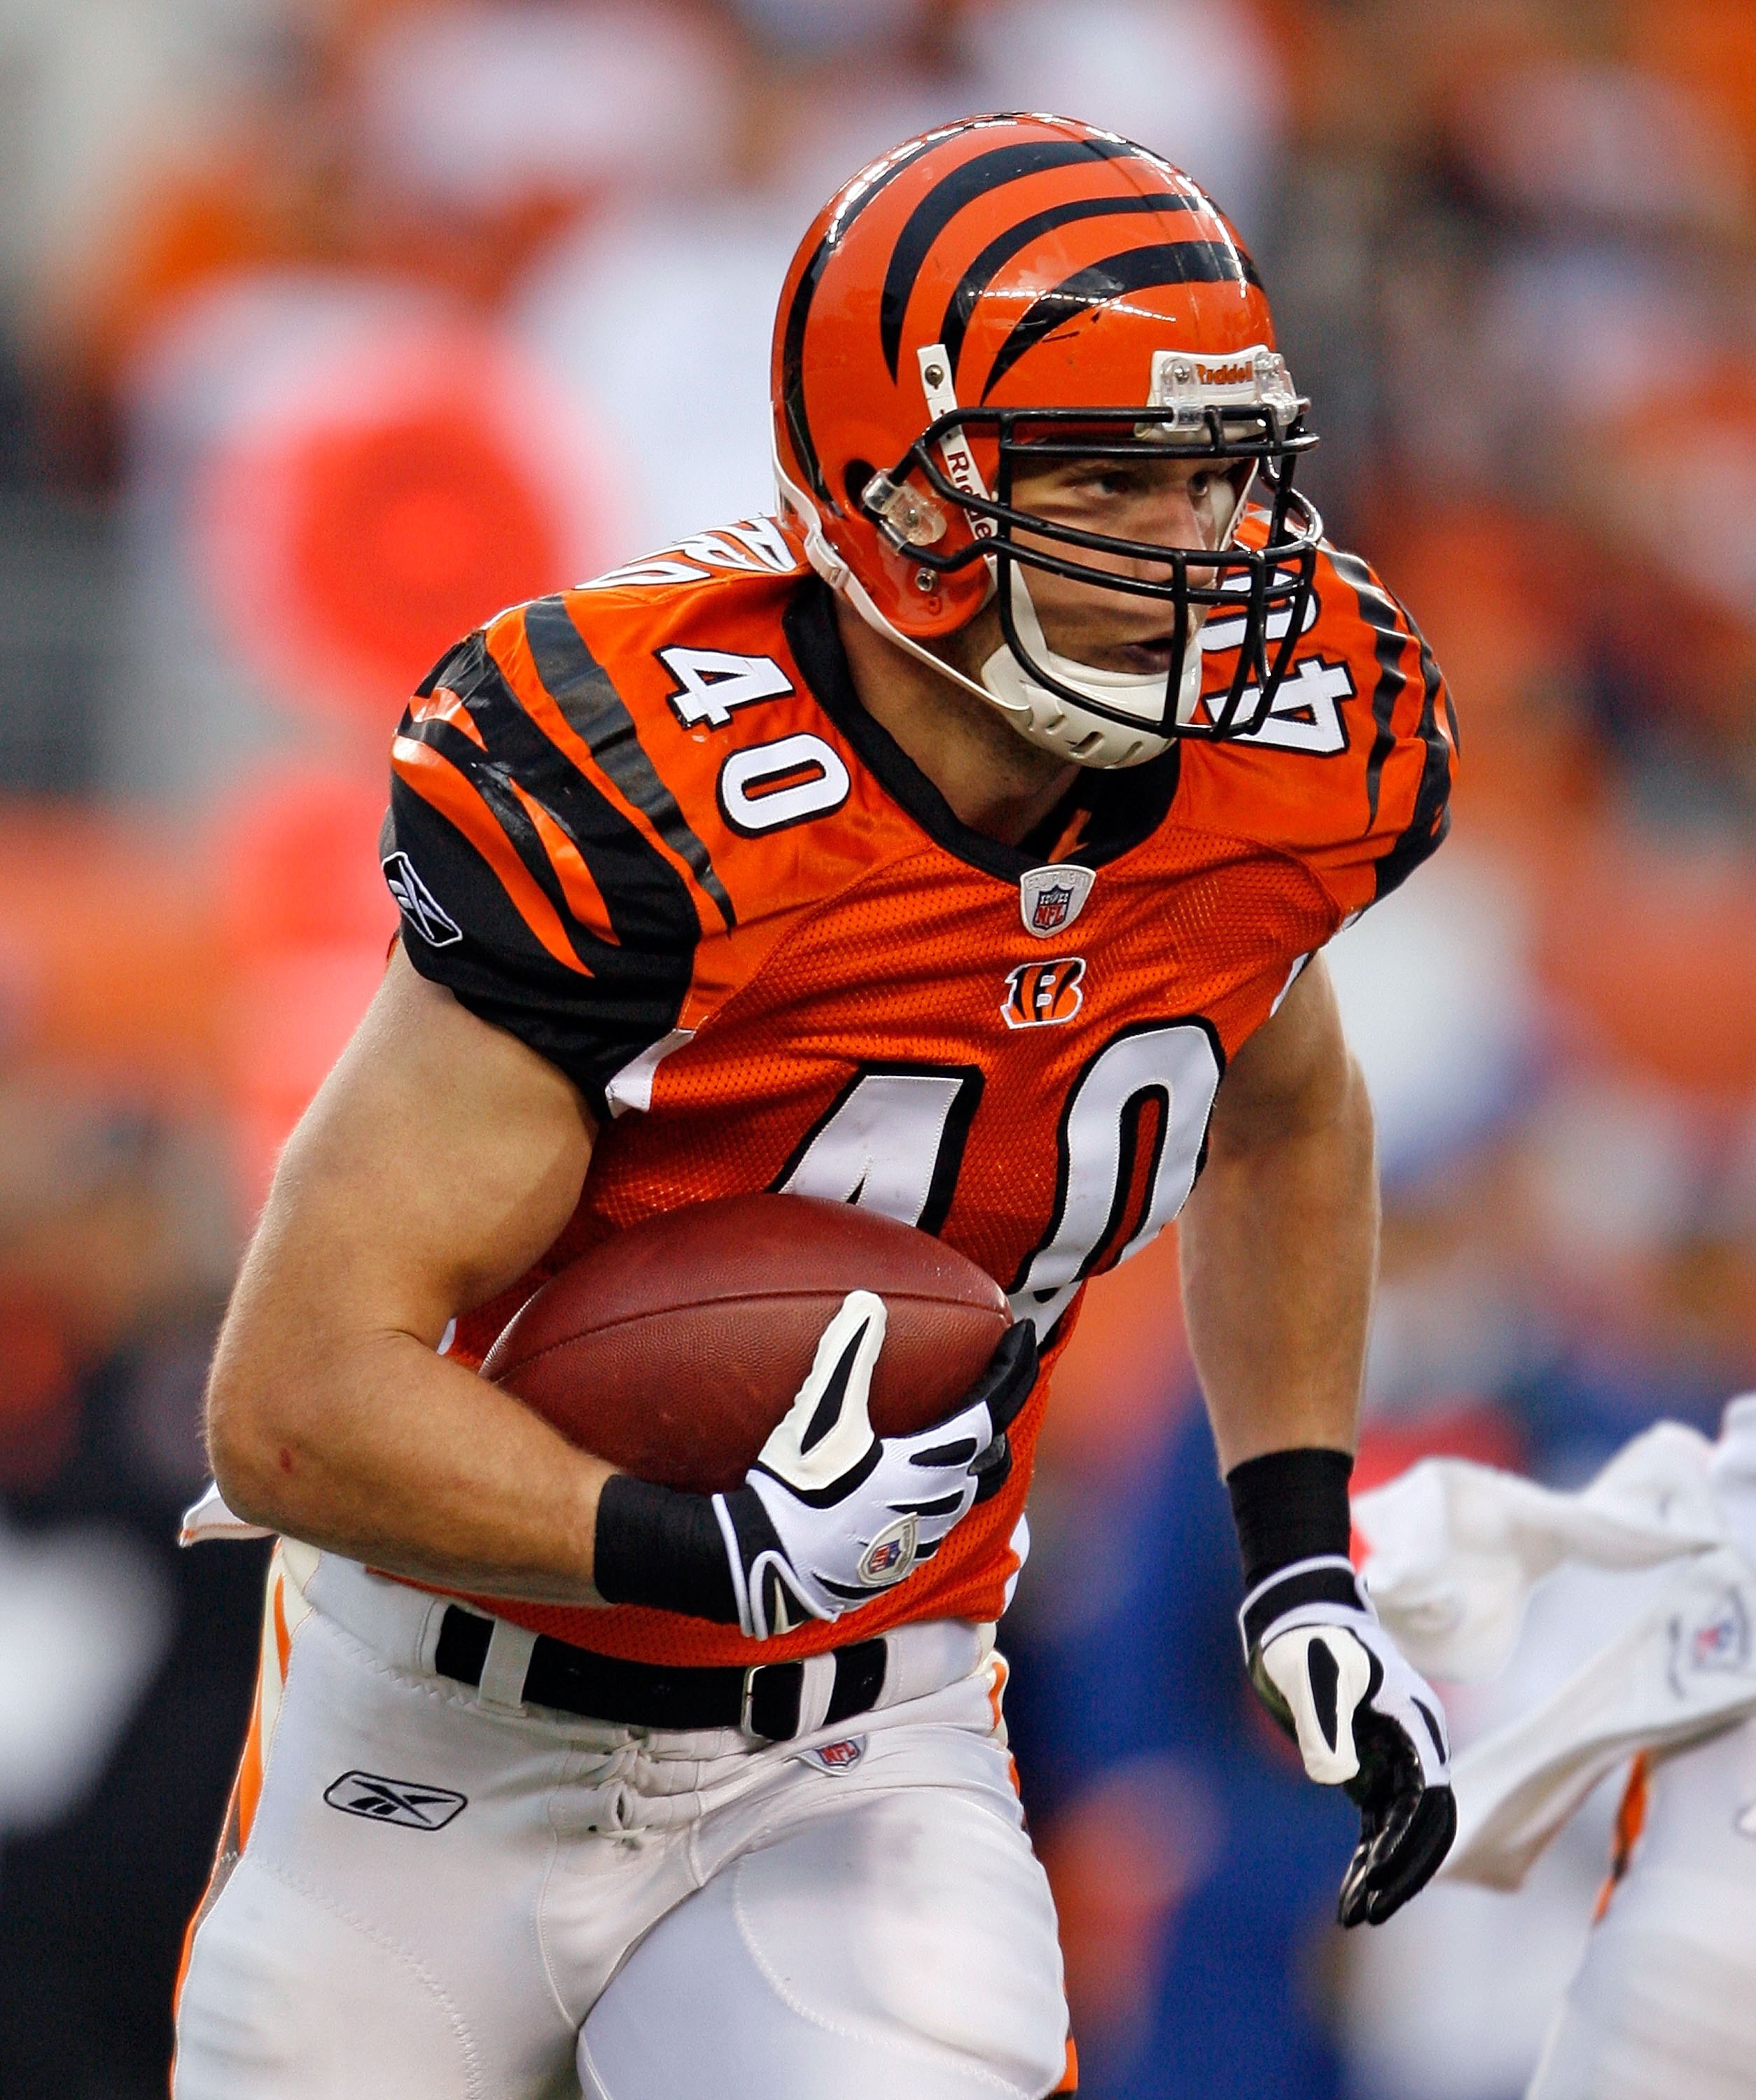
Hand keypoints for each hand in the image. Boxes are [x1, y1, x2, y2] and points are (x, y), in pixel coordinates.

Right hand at [714, 1290, 1036, 1640]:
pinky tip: (908, 1495)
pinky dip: (936, 1501)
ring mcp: (918, 1543)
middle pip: (990, 1459)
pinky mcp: (895, 1569)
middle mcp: (935, 1506)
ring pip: (964, 1499)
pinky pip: (934, 1530)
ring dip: (969, 1466)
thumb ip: (848, 1354)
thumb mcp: (821, 1414)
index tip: (1028, 1337)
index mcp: (927, 1465)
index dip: (1014, 1371)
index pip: (992, 1412)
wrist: (764, 1563)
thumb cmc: (795, 1487)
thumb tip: (868, 1299)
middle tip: (995, 1391)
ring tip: (955, 1443)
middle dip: (999, 1423)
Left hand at [1241, 1554, 1455, 1926]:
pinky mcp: (1369, 1765)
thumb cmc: (1307, 1640)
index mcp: (1415, 1724)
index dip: (1408, 1845)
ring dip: (1383, 1871)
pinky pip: (1378, 1821)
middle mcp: (1415, 1746)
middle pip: (1427, 1824)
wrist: (1294, 1617)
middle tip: (1368, 1913)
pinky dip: (1367, 1855)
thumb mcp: (1314, 1676)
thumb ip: (1328, 1726)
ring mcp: (1394, 1758)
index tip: (1377, 1879)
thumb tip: (1341, 1780)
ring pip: (1403, 1830)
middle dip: (1403, 1871)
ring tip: (1352, 1913)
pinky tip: (1350, 1888)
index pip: (1428, 1800)